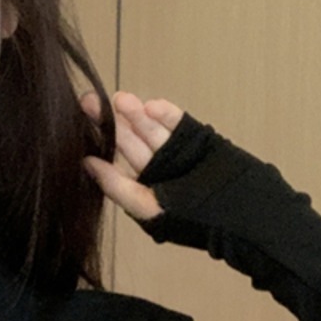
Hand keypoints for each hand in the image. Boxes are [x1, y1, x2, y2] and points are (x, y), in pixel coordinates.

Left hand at [79, 89, 184, 220]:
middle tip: (90, 102)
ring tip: (120, 100)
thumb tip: (87, 163)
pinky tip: (152, 106)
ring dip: (136, 114)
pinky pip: (178, 123)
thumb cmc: (193, 221)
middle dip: (112, 122)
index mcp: (141, 186)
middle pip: (129, 140)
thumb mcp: (147, 207)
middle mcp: (157, 167)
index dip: (98, 141)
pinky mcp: (197, 138)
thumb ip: (116, 186)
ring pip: (151, 129)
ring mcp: (177, 151)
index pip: (114, 160)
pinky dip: (167, 114)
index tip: (79, 122)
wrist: (241, 215)